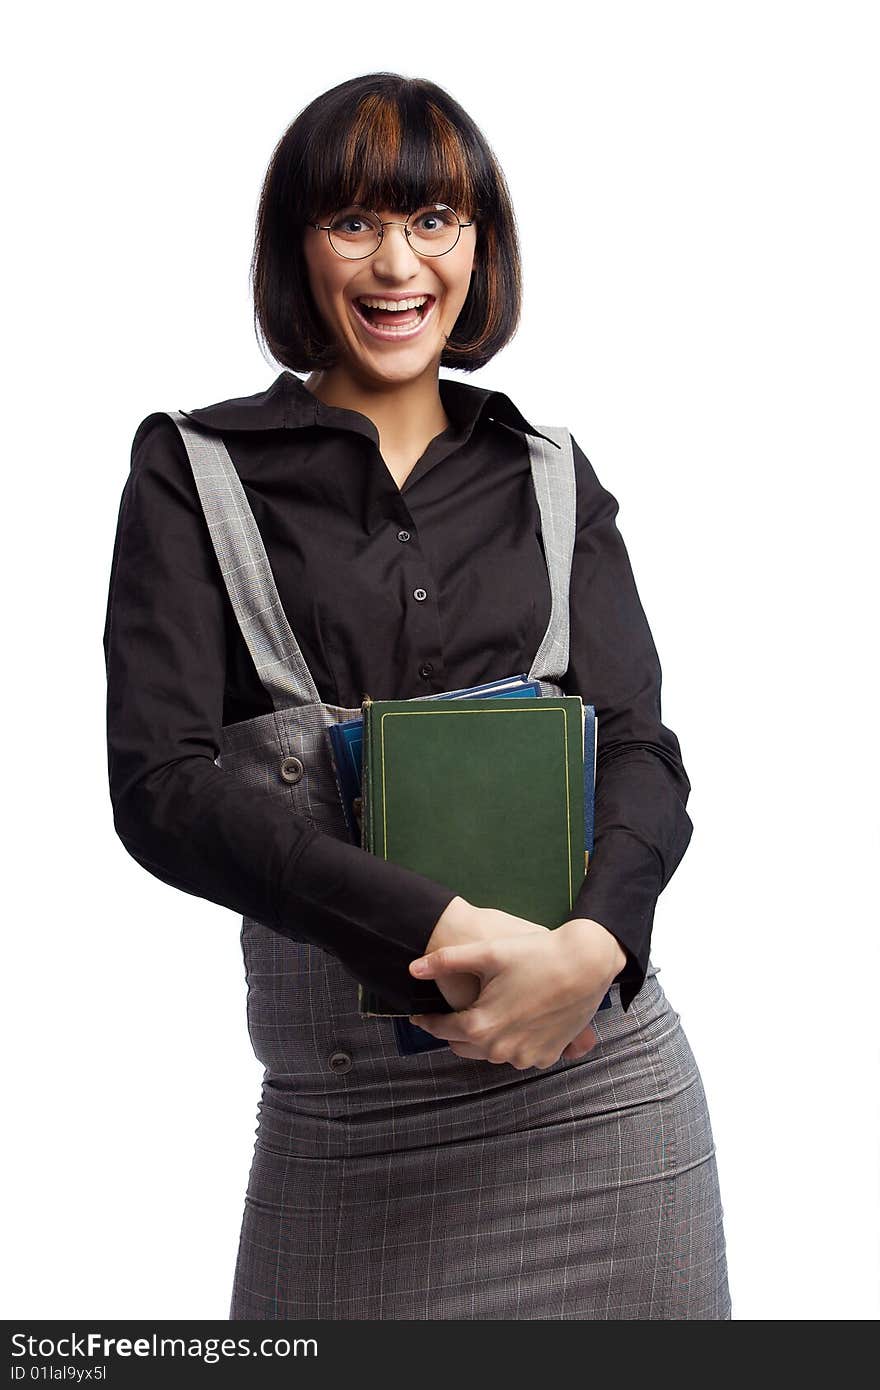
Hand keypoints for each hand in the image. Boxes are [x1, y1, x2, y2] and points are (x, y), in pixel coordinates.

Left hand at [408, 916, 625, 1069]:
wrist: (586, 962)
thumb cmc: (535, 954)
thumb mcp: (488, 952)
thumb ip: (446, 961)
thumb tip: (412, 969)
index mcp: (481, 1026)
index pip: (441, 1029)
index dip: (427, 1021)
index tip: (419, 1015)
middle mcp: (501, 1050)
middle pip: (463, 1046)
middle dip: (455, 1031)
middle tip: (453, 1013)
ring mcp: (526, 1057)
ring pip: (490, 1053)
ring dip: (484, 1038)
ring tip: (485, 1014)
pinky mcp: (547, 1056)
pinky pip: (519, 1054)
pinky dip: (511, 1042)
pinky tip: (513, 1021)